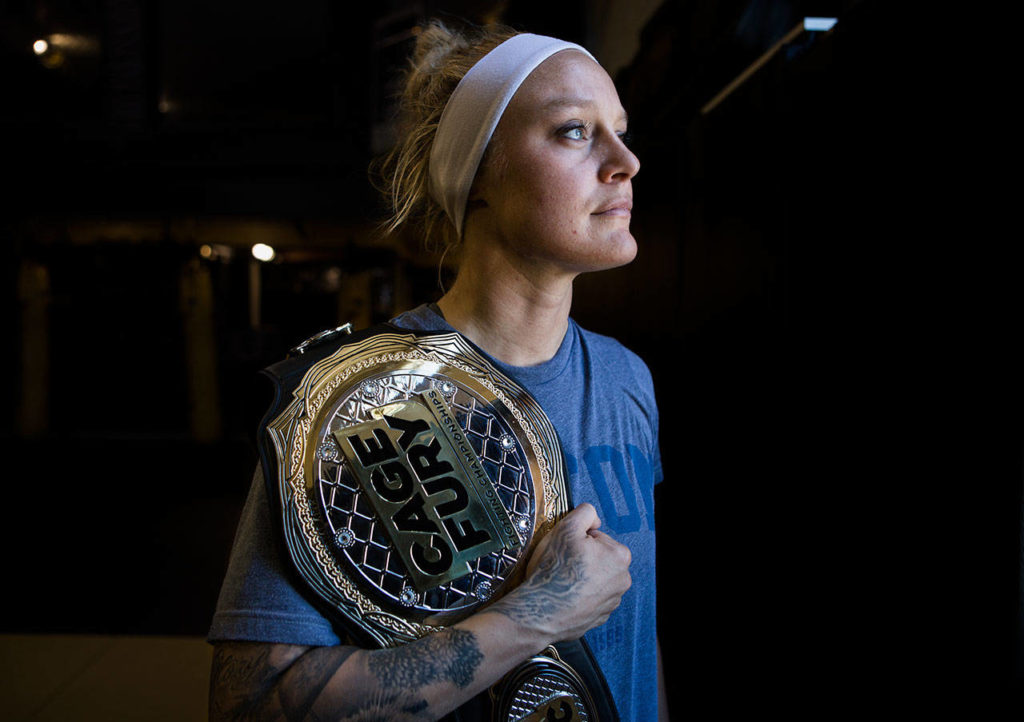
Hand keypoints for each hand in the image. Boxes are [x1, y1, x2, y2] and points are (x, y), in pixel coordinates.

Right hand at [492, 503, 631, 643]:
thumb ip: (585, 512)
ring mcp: (612, 601)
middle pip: (599, 558)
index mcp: (620, 556)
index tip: (567, 550)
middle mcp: (622, 580)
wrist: (541, 611)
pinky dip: (580, 596)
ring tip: (563, 581)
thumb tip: (593, 517)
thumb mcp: (566, 528)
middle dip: (583, 559)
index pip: (598, 538)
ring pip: (595, 579)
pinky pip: (591, 599)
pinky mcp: (600, 617)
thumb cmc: (554, 570)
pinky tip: (565, 596)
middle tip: (563, 565)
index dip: (579, 541)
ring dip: (582, 577)